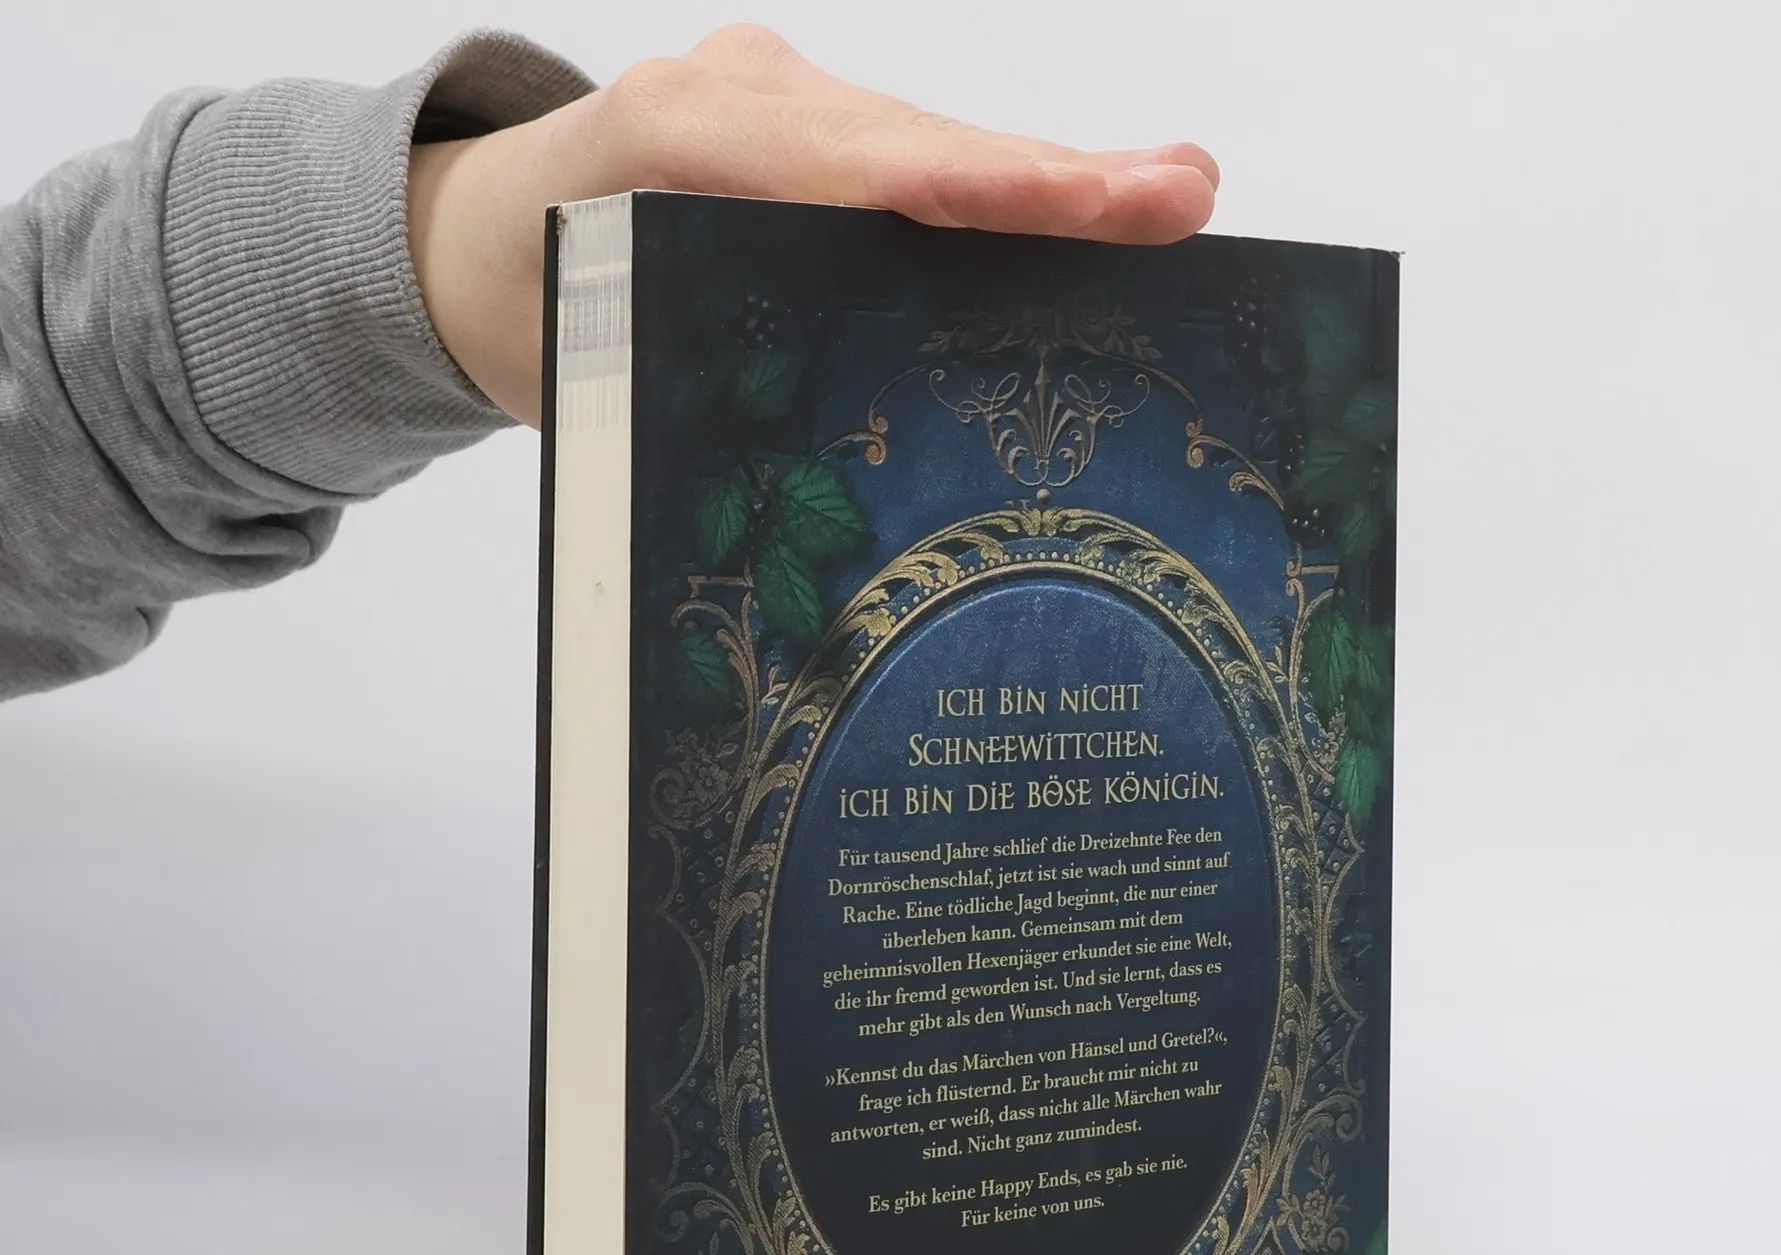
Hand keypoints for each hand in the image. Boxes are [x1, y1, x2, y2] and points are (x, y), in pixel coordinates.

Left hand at [407, 24, 1218, 425]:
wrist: (462, 238)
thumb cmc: (529, 320)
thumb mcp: (592, 368)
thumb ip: (703, 394)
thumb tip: (840, 497)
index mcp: (676, 144)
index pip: (862, 170)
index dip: (990, 192)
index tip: (1097, 203)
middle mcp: (740, 95)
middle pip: (921, 143)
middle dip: (1055, 178)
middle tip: (1183, 195)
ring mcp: (772, 96)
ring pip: (926, 146)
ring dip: (1041, 185)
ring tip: (1165, 201)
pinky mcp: (796, 120)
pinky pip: (905, 159)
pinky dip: (988, 196)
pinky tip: (1086, 214)